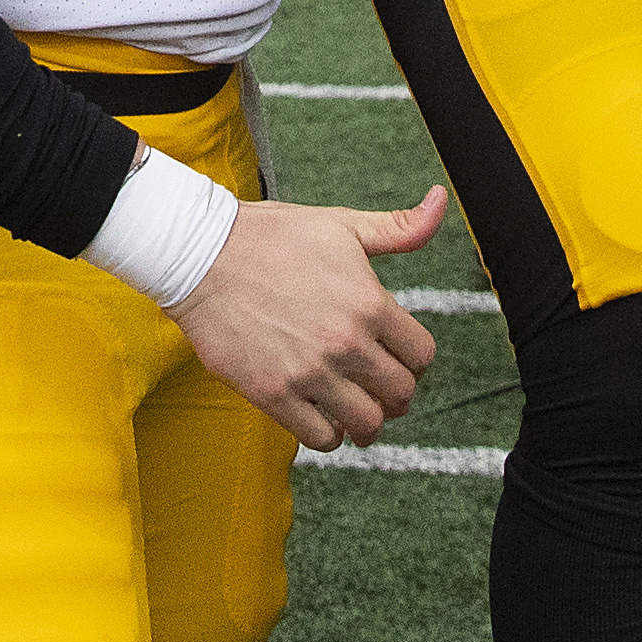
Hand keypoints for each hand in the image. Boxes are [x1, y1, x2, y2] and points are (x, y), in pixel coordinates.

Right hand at [171, 183, 448, 449]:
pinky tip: (321, 414)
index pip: (422, 355)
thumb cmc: (271, 237)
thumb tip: (440, 202)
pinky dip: (329, 434)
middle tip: (379, 388)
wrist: (202, 255)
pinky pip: (321, 439)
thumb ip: (398, 227)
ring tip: (355, 410)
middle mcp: (345, 342)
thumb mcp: (343, 225)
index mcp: (369, 302)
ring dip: (367, 421)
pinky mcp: (273, 394)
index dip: (415, 359)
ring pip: (367, 424)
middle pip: (400, 394)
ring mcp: (309, 373)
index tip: (398, 358)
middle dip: (396, 394)